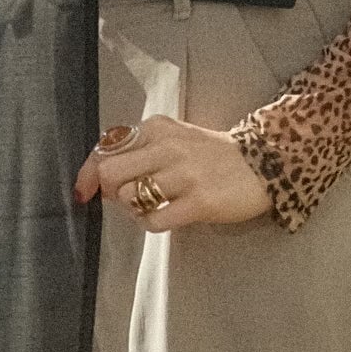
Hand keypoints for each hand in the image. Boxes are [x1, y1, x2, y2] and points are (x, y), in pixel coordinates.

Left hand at [76, 116, 271, 232]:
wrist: (266, 162)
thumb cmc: (211, 154)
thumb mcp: (173, 138)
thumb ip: (138, 149)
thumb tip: (99, 177)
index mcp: (157, 128)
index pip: (106, 149)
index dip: (87, 174)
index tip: (83, 192)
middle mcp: (168, 147)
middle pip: (111, 173)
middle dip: (110, 192)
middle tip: (125, 198)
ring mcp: (185, 175)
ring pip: (131, 197)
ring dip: (133, 208)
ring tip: (151, 206)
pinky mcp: (200, 202)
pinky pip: (155, 220)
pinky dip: (150, 223)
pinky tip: (163, 217)